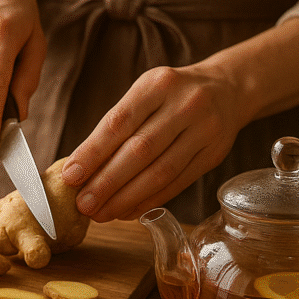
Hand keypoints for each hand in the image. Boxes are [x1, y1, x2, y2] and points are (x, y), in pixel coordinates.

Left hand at [60, 64, 243, 221]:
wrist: (227, 89)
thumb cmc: (171, 95)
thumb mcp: (145, 93)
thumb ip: (116, 126)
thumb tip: (80, 168)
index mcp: (157, 85)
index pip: (118, 122)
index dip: (92, 152)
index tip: (71, 176)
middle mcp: (184, 105)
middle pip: (140, 150)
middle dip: (107, 182)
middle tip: (83, 204)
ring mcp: (204, 130)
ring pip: (160, 172)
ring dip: (127, 197)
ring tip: (102, 213)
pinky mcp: (214, 155)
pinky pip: (178, 183)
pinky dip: (150, 201)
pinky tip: (128, 211)